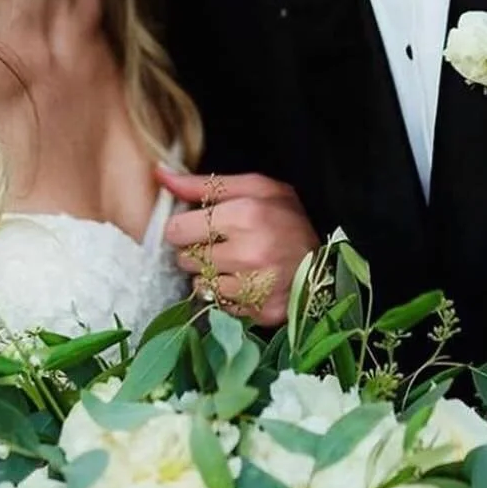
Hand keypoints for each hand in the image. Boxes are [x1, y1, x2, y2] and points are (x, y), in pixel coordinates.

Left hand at [156, 167, 319, 323]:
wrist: (327, 262)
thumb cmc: (287, 218)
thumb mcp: (254, 188)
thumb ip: (202, 183)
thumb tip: (159, 174)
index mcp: (245, 214)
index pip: (177, 230)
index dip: (182, 228)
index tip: (196, 226)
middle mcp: (248, 253)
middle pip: (185, 258)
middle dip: (196, 251)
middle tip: (219, 244)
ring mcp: (254, 287)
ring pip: (199, 285)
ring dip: (209, 275)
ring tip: (233, 264)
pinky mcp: (257, 313)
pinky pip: (218, 306)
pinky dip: (225, 295)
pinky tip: (245, 283)